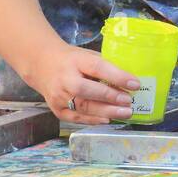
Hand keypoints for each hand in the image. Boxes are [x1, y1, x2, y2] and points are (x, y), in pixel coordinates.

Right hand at [22, 40, 139, 124]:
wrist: (42, 64)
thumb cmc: (72, 60)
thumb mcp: (88, 56)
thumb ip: (104, 67)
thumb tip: (128, 82)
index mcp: (76, 61)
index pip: (98, 68)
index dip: (117, 76)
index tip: (135, 84)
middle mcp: (65, 79)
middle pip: (87, 91)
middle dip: (110, 97)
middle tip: (129, 102)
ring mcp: (58, 96)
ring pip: (82, 107)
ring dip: (106, 111)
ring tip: (125, 113)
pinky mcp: (56, 109)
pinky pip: (75, 117)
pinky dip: (92, 120)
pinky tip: (107, 119)